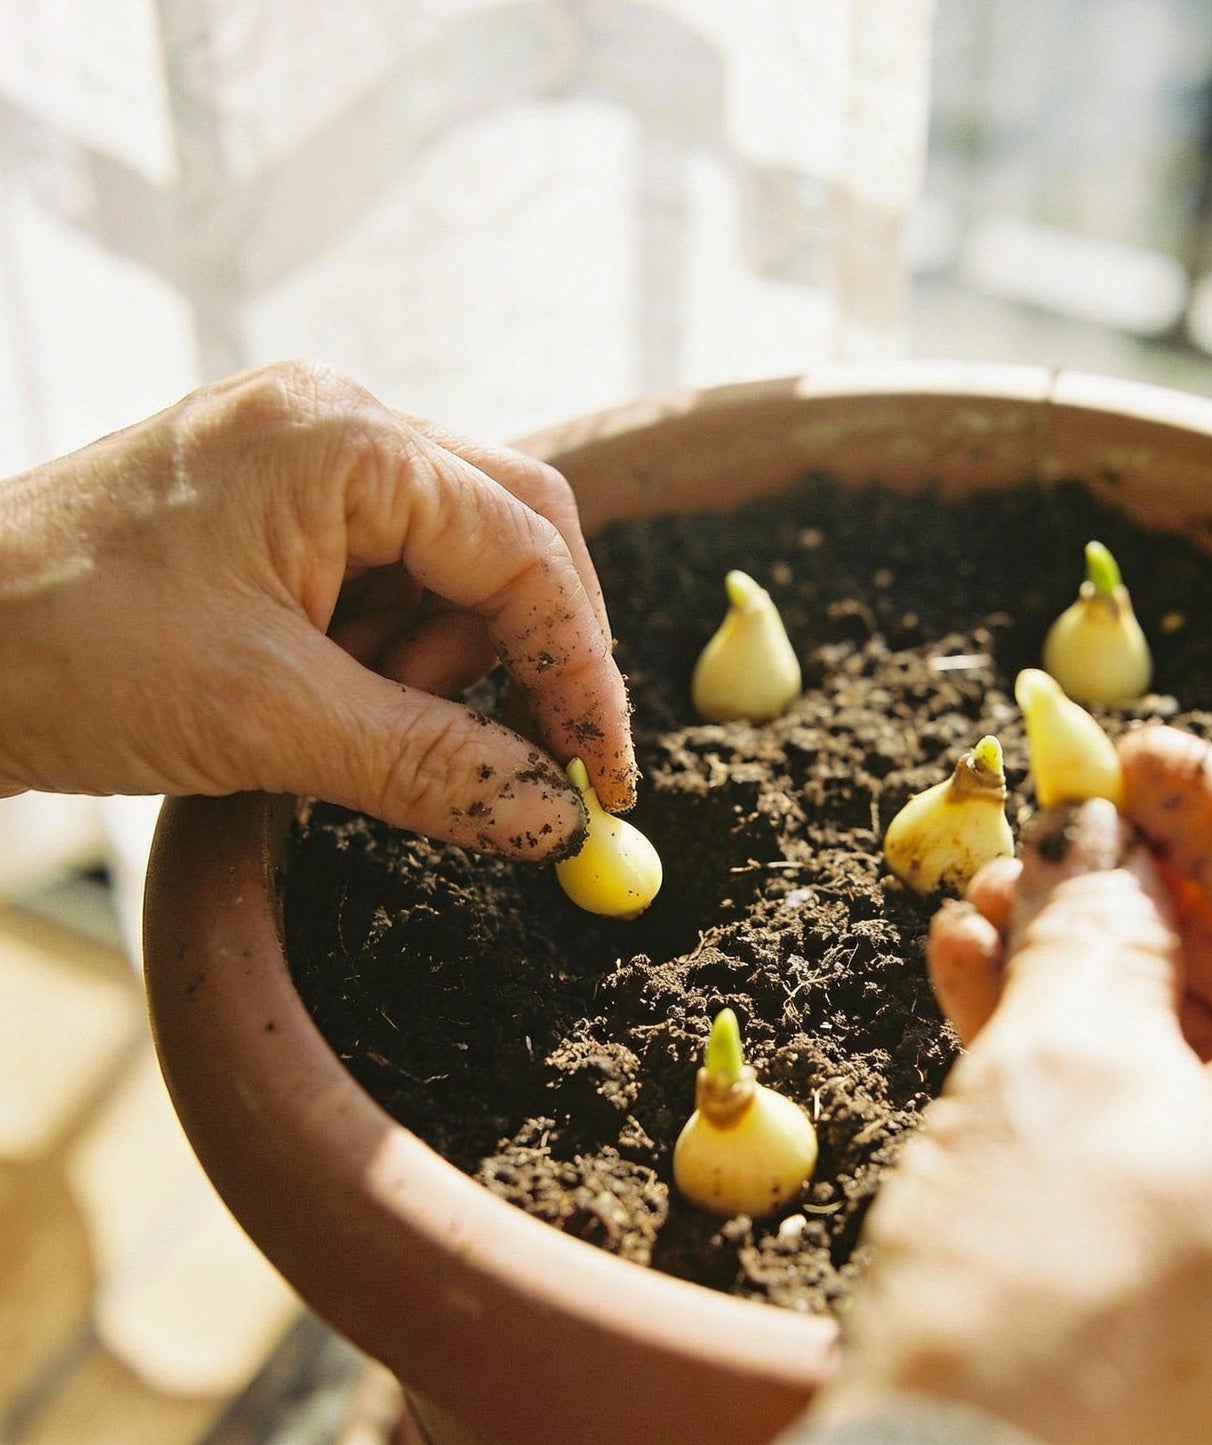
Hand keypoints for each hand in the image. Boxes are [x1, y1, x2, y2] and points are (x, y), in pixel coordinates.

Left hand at [0, 362, 635, 858]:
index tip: (602, 778)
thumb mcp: (267, 719)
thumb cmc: (58, 650)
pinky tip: (336, 701)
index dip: (581, 668)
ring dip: (446, 664)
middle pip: (510, 533)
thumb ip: (433, 764)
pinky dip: (393, 654)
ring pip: (453, 563)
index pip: (525, 547)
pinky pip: (388, 578)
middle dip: (528, 655)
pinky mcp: (278, 510)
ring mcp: (305, 460)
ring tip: (363, 726)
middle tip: (530, 763)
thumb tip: (556, 818)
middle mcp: (338, 424)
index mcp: (343, 438)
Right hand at [809, 725, 1211, 1444]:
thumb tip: (1093, 838)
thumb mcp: (1058, 1062)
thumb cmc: (1033, 1297)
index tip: (1132, 755)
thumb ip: (1095, 923)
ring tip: (994, 907)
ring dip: (1110, 972)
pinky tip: (992, 992)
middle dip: (1154, 892)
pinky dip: (1106, 1064)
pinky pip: (1201, 1144)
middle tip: (1056, 832)